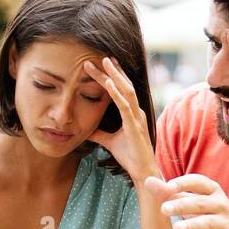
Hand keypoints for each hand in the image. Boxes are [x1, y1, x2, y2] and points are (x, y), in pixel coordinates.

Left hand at [83, 57, 156, 182]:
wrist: (142, 172)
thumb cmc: (130, 157)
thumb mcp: (110, 141)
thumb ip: (99, 133)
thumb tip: (85, 130)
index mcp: (132, 113)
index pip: (122, 90)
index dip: (113, 77)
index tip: (102, 65)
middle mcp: (137, 112)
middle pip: (124, 86)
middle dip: (112, 71)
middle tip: (101, 57)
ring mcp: (137, 117)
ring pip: (126, 91)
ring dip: (114, 75)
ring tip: (104, 62)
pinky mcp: (134, 126)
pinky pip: (124, 106)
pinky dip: (116, 93)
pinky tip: (108, 83)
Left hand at [152, 174, 228, 228]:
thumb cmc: (210, 215)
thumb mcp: (193, 201)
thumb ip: (171, 193)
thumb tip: (148, 181)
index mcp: (213, 190)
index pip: (198, 182)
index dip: (184, 183)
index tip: (168, 186)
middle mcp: (221, 204)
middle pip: (200, 203)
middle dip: (182, 205)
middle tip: (164, 209)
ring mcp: (225, 222)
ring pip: (208, 222)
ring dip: (191, 225)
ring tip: (177, 228)